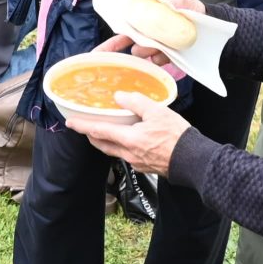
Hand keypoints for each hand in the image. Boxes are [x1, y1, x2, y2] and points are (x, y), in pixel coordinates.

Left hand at [64, 95, 190, 173]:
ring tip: (102, 133)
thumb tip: (119, 97)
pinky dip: (120, 147)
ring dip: (105, 142)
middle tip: (84, 128)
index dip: (83, 127)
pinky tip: (126, 141)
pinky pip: (126, 156)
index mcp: (129, 139)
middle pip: (103, 145)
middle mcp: (129, 153)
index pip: (100, 131)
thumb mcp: (157, 112)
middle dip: (91, 136)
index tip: (70, 123)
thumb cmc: (177, 136)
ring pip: (114, 152)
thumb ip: (136, 102)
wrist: (192, 160)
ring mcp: (136, 162)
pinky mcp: (145, 167)